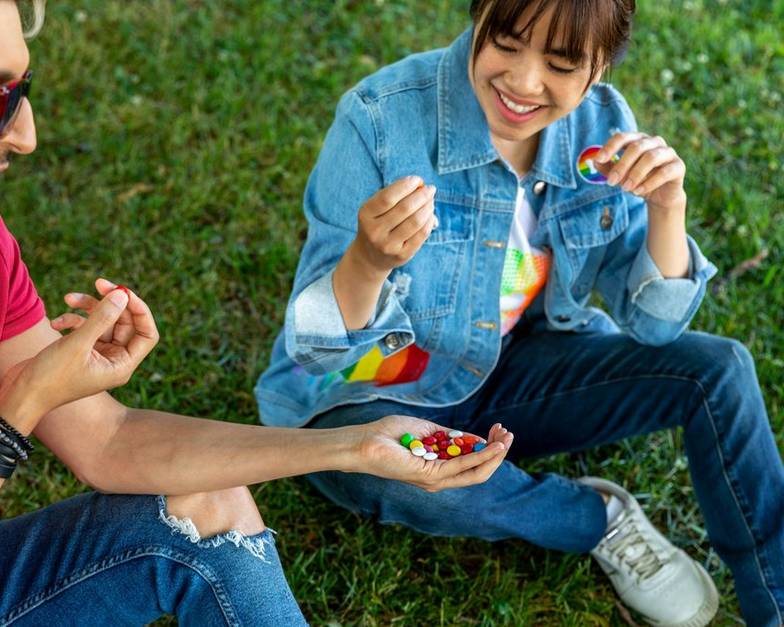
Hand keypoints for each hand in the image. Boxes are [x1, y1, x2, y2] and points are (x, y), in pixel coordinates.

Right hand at [32, 278, 158, 409]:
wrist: (20, 395)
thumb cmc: (50, 377)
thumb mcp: (77, 344)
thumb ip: (102, 318)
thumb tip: (123, 294)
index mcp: (122, 365)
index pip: (147, 334)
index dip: (141, 311)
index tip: (124, 291)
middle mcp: (114, 360)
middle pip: (125, 323)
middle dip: (111, 302)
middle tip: (98, 282)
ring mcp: (98, 355)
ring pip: (103, 321)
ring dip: (88, 307)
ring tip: (69, 298)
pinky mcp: (82, 350)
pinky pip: (86, 328)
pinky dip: (72, 320)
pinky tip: (55, 323)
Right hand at [351, 176, 437, 275]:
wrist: (370, 256)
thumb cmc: (378, 223)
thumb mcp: (376, 208)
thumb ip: (395, 195)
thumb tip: (421, 187)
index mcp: (366, 214)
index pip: (388, 197)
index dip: (405, 186)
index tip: (417, 180)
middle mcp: (375, 231)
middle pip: (404, 208)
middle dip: (421, 195)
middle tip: (430, 189)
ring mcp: (388, 245)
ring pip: (415, 221)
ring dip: (428, 207)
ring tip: (431, 201)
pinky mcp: (402, 255)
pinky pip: (421, 234)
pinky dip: (429, 221)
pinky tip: (430, 215)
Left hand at [352, 415, 512, 491]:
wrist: (367, 442)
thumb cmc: (391, 435)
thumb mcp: (428, 431)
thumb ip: (450, 437)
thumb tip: (476, 438)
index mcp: (439, 470)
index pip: (473, 463)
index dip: (490, 448)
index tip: (499, 429)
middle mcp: (440, 479)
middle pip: (480, 471)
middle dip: (498, 453)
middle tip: (508, 434)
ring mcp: (436, 480)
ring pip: (476, 472)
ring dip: (494, 455)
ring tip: (506, 438)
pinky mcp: (430, 476)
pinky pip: (461, 466)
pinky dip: (479, 456)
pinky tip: (492, 446)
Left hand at [595, 132, 686, 211]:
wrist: (659, 195)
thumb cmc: (637, 180)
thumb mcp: (619, 175)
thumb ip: (607, 168)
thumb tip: (595, 161)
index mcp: (638, 140)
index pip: (623, 137)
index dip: (610, 147)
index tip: (599, 159)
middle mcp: (654, 142)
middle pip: (636, 147)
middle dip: (621, 165)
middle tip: (610, 182)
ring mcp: (668, 152)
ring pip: (651, 157)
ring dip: (635, 174)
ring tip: (625, 188)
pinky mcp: (678, 166)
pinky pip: (664, 172)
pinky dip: (649, 183)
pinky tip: (638, 192)